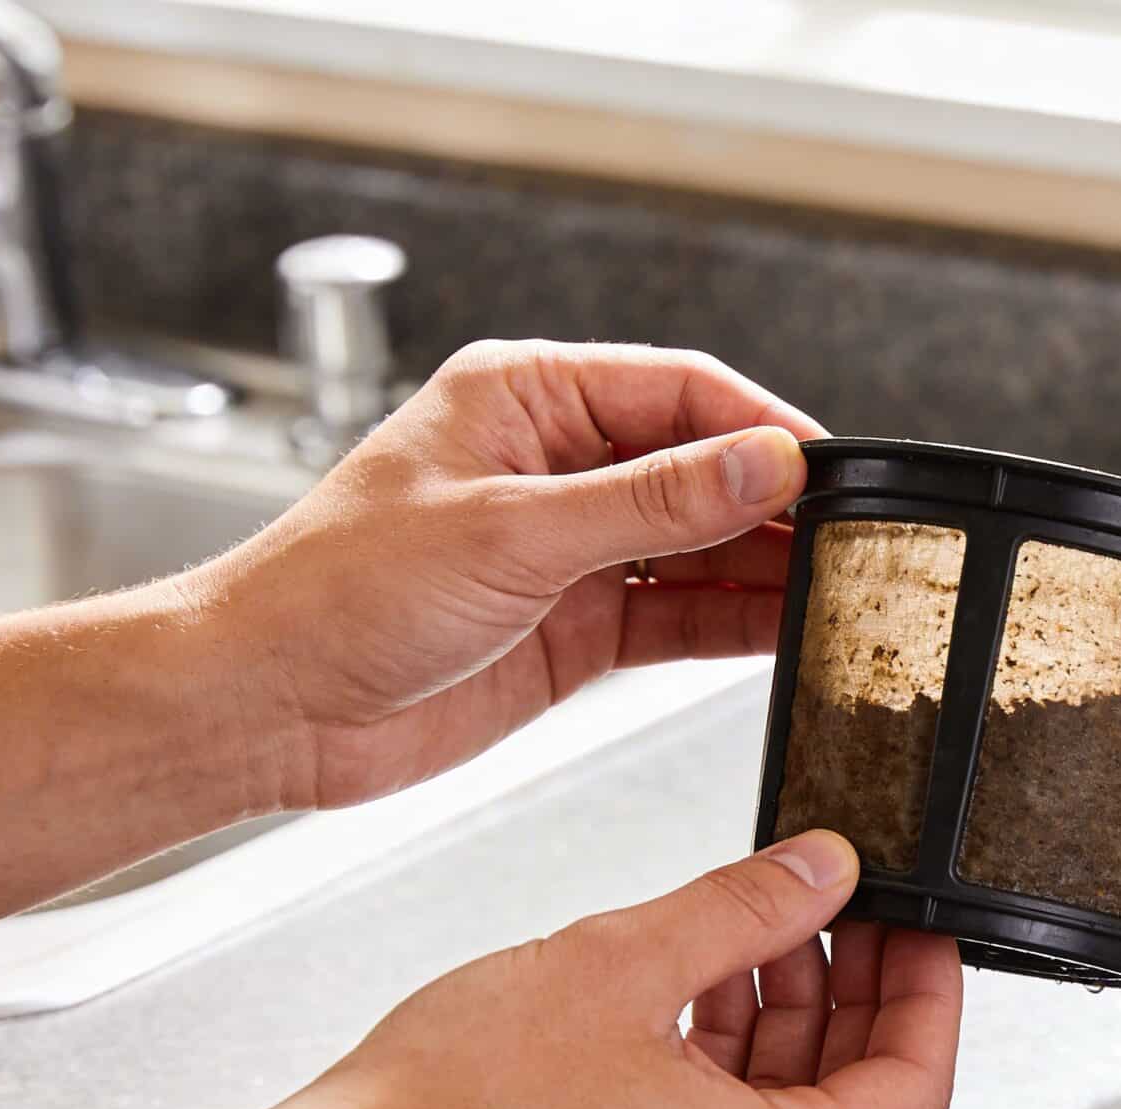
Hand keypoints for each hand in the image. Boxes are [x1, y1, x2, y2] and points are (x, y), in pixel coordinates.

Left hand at [193, 339, 825, 810]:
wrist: (264, 706)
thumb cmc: (333, 593)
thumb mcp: (510, 533)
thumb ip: (650, 502)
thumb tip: (764, 463)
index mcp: (523, 397)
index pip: (679, 390)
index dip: (763, 426)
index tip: (831, 469)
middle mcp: (553, 463)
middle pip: (700, 466)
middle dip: (776, 502)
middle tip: (857, 539)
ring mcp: (568, 547)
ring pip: (698, 545)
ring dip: (764, 569)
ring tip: (842, 591)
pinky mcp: (573, 624)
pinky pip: (677, 612)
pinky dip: (732, 624)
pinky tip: (789, 634)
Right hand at [237, 830, 963, 1108]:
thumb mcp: (622, 962)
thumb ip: (745, 907)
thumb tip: (823, 869)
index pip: (914, 1087)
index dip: (931, 992)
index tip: (922, 927)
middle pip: (856, 1102)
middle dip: (857, 993)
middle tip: (850, 907)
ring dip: (787, 1016)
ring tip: (766, 922)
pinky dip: (728, 1057)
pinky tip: (698, 977)